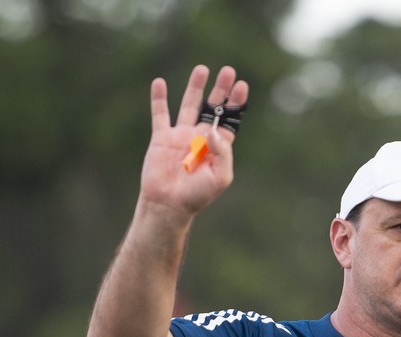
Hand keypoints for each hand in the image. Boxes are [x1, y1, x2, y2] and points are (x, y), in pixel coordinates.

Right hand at [139, 64, 249, 216]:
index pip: (230, 120)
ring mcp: (180, 136)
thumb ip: (222, 153)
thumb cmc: (197, 195)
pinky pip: (160, 115)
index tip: (242, 86)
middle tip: (228, 71)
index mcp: (218, 147)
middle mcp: (201, 137)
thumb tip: (213, 130)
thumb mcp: (219, 177)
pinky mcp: (161, 138)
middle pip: (213, 107)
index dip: (236, 103)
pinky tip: (160, 83)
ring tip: (202, 69)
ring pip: (190, 105)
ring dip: (196, 87)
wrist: (169, 204)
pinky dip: (159, 99)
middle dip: (221, 90)